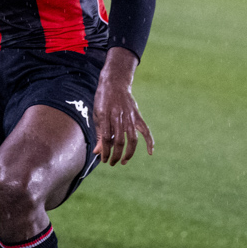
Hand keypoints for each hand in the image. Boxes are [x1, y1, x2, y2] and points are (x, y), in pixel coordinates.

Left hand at [93, 46, 152, 165]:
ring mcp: (129, 117)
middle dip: (116, 155)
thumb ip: (99, 134)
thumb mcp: (96, 115)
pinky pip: (146, 130)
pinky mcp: (137, 116)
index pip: (106, 139)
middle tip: (112, 163)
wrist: (114, 84)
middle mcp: (118, 117)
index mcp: (104, 116)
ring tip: (124, 161)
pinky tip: (150, 152)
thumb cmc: (102, 101)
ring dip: (129, 153)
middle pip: (119, 141)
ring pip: (132, 139)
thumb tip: (98, 152)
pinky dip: (150, 141)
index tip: (103, 160)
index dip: (105, 151)